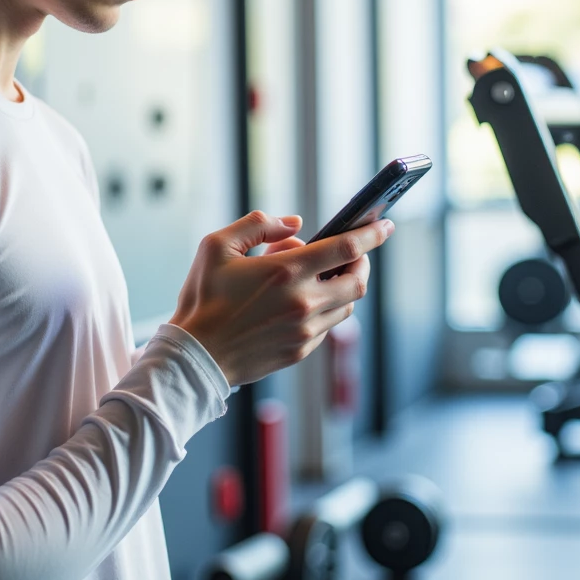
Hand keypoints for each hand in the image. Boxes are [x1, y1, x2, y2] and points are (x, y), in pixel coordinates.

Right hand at [169, 210, 393, 387]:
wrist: (195, 356)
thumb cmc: (203, 298)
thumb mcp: (217, 246)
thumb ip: (258, 225)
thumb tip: (295, 224)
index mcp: (286, 271)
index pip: (346, 247)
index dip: (372, 233)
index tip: (385, 225)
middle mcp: (303, 302)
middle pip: (358, 280)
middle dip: (362, 262)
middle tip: (351, 254)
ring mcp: (305, 330)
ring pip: (347, 306)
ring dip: (343, 288)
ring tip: (318, 279)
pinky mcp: (300, 351)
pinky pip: (328, 327)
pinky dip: (325, 310)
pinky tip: (302, 304)